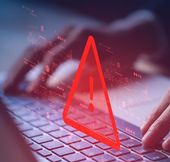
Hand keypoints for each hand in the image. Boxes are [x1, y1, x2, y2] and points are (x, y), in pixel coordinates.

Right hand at [3, 10, 162, 93]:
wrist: (132, 37)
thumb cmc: (125, 56)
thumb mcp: (111, 70)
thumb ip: (88, 80)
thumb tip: (63, 95)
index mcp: (82, 40)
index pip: (52, 59)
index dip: (40, 77)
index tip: (29, 94)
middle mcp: (71, 32)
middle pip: (37, 51)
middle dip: (20, 72)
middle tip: (8, 91)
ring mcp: (67, 33)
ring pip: (37, 49)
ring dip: (22, 68)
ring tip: (10, 85)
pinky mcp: (66, 38)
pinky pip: (45, 50)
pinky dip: (33, 64)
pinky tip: (26, 77)